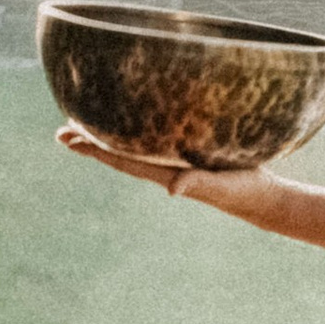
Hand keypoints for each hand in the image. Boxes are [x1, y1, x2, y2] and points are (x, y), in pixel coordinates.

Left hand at [55, 126, 324, 254]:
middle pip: (118, 153)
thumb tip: (172, 189)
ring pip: (133, 147)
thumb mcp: (220, 187)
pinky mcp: (190, 154)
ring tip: (87, 126)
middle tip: (61, 132)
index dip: (95, 147)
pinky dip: (137, 131)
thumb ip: (197, 185)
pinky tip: (136, 123)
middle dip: (90, 142)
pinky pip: (155, 141)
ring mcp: (175, 162)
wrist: (263, 199)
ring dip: (108, 138)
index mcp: (165, 172)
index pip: (121, 158)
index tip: (69, 138)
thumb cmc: (243, 192)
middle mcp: (164, 167)